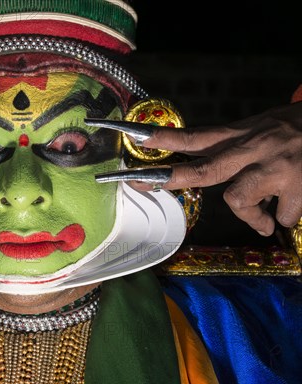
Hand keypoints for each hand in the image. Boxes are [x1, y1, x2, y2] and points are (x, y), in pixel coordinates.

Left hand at [137, 101, 301, 235]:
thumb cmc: (298, 129)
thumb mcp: (263, 128)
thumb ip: (236, 148)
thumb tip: (211, 173)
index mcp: (243, 134)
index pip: (196, 136)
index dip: (164, 140)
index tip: (135, 140)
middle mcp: (254, 149)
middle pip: (205, 169)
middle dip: (172, 178)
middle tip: (142, 183)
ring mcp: (276, 168)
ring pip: (238, 199)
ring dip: (249, 215)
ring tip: (265, 218)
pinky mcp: (299, 187)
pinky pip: (280, 216)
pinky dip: (283, 219)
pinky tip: (292, 208)